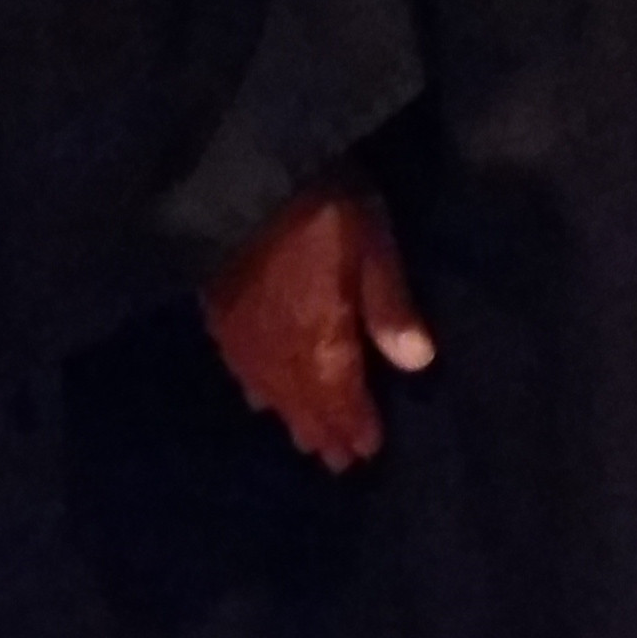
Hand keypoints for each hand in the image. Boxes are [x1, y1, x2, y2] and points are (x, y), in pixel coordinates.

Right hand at [202, 180, 434, 470]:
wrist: (240, 176)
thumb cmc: (322, 206)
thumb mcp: (373, 245)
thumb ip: (390, 307)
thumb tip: (418, 366)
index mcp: (320, 343)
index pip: (342, 399)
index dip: (354, 426)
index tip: (366, 453)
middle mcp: (278, 354)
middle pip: (304, 403)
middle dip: (324, 431)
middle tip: (337, 461)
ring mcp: (243, 338)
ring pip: (270, 393)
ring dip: (291, 417)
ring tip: (306, 439)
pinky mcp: (218, 316)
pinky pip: (241, 371)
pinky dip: (257, 391)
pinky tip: (257, 397)